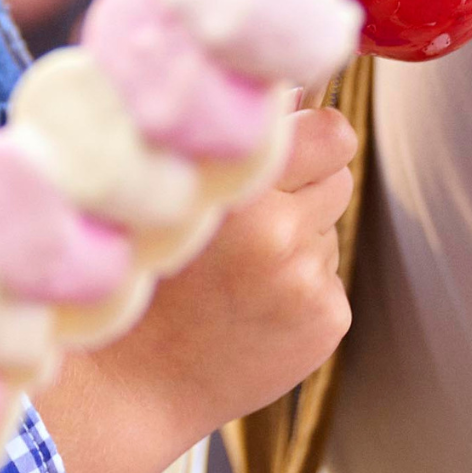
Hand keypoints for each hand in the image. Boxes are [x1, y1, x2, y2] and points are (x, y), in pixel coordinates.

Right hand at [40, 106, 355, 472]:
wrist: (133, 382)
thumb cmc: (136, 274)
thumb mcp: (164, 194)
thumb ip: (225, 143)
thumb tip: (290, 90)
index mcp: (235, 190)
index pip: (331, 131)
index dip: (310, 132)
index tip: (287, 140)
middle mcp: (280, 232)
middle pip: (338, 170)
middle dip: (303, 181)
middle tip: (245, 213)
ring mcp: (307, 280)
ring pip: (330, 222)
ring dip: (298, 232)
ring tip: (237, 264)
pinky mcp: (327, 319)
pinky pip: (329, 273)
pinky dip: (300, 281)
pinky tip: (250, 301)